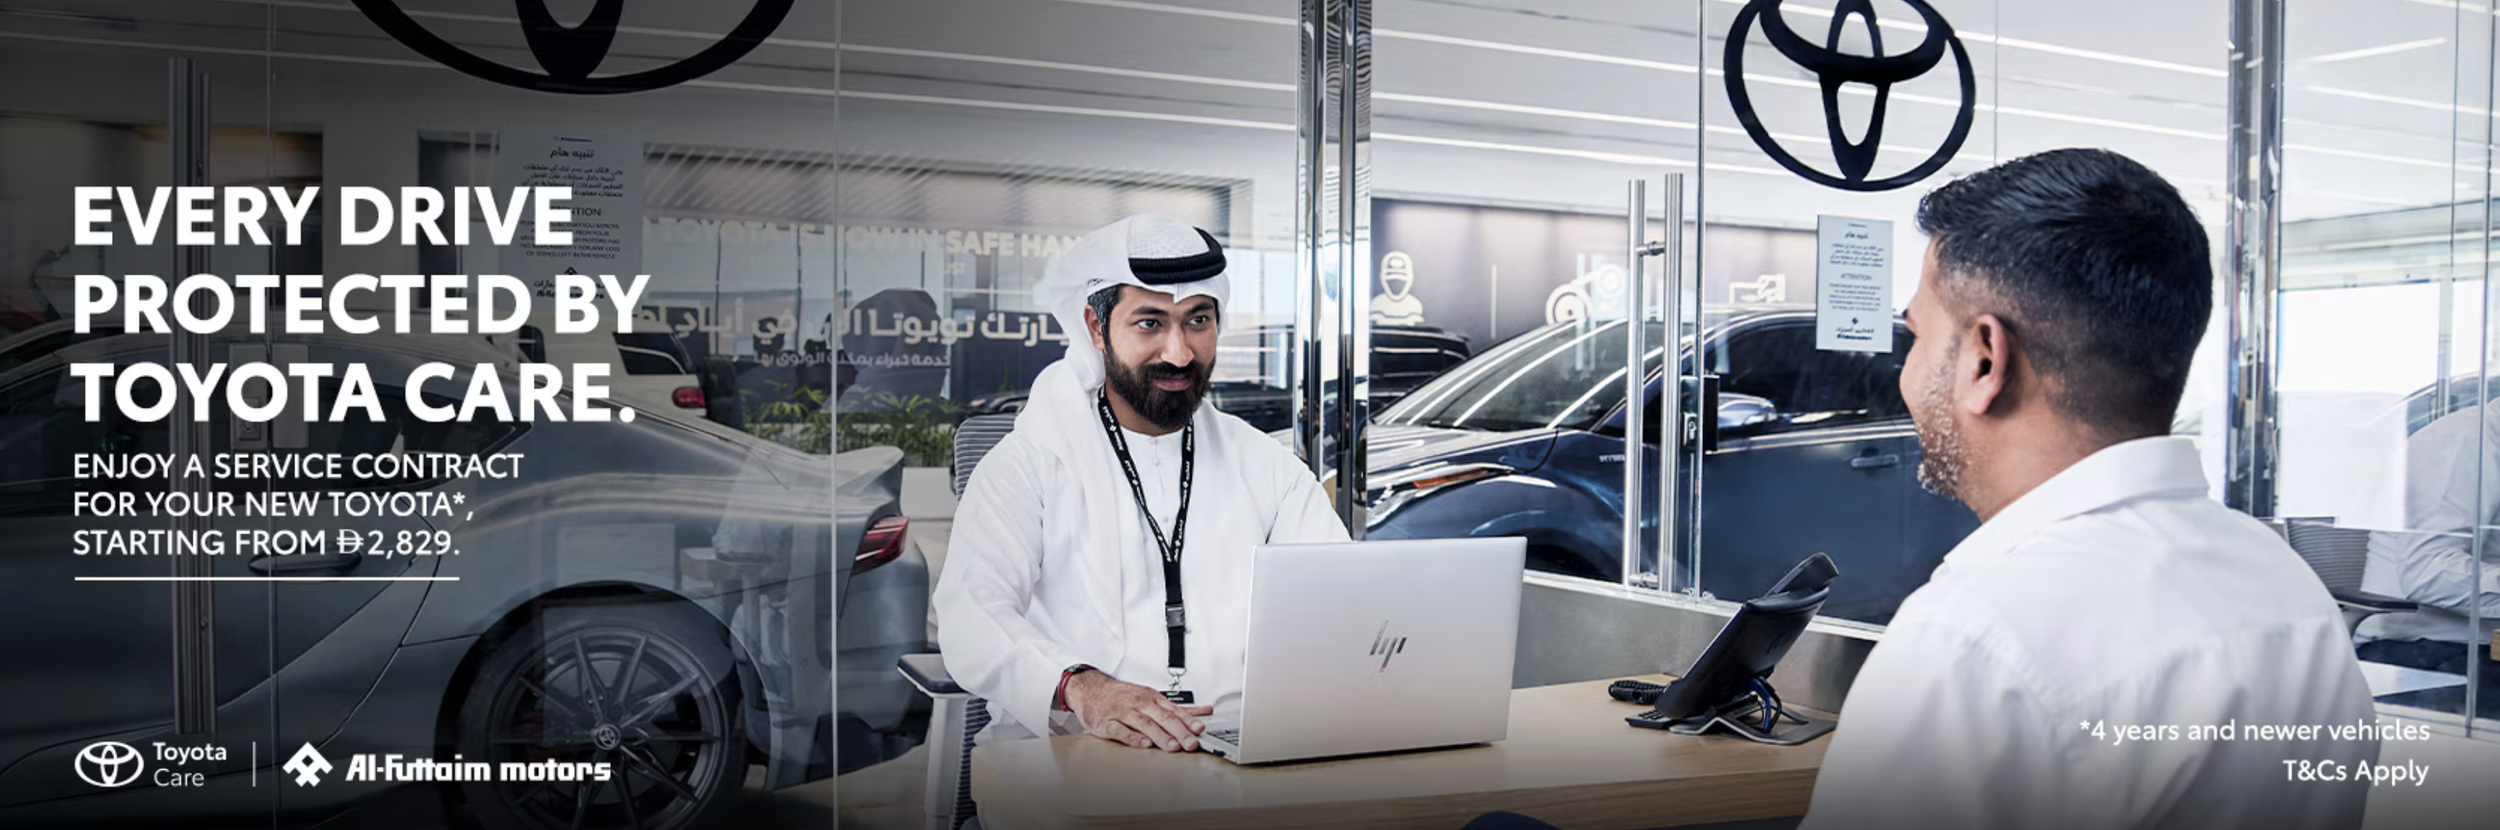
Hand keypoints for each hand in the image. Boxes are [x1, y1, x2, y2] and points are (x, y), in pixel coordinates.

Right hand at [1062, 670, 1210, 751]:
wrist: (1091, 689)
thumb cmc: (1123, 696)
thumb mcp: (1152, 697)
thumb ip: (1178, 708)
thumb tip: (1204, 712)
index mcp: (1151, 698)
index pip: (1174, 710)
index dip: (1188, 721)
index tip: (1200, 730)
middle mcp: (1139, 703)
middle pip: (1162, 717)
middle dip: (1179, 731)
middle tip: (1191, 743)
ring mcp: (1123, 712)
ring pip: (1144, 724)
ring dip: (1160, 736)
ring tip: (1173, 746)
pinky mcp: (1107, 722)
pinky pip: (1121, 730)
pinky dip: (1133, 737)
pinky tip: (1144, 744)